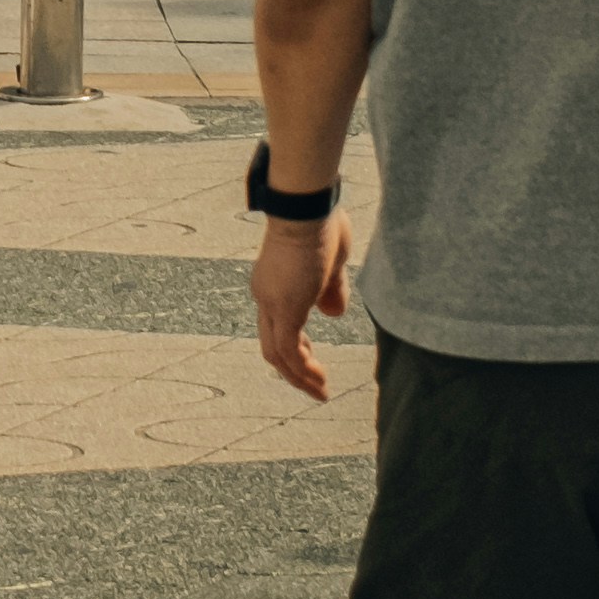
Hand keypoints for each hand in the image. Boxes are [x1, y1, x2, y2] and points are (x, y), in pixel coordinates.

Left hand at [251, 211, 353, 404]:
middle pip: (272, 345)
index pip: (277, 326)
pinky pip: (288, 351)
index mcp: (272, 284)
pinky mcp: (285, 308)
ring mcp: (271, 302)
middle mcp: (265, 295)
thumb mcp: (331, 264)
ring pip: (276, 355)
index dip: (296, 347)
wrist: (307, 206)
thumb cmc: (320, 223)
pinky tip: (318, 380)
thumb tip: (333, 313)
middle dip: (294, 370)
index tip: (313, 359)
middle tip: (316, 385)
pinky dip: (301, 370)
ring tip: (320, 392)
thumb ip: (330, 289)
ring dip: (298, 377)